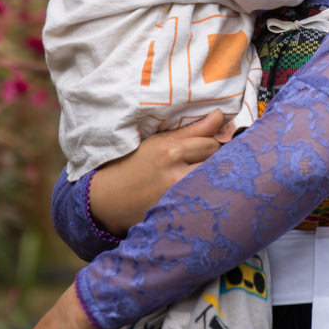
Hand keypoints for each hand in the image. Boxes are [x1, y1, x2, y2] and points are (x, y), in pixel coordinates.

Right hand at [85, 111, 228, 235]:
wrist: (109, 198)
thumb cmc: (133, 164)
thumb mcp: (158, 142)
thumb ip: (191, 130)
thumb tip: (219, 116)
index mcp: (170, 151)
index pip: (211, 141)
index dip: (211, 141)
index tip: (206, 143)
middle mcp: (176, 174)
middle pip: (217, 162)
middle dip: (214, 158)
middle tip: (201, 160)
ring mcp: (178, 197)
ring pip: (214, 180)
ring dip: (212, 176)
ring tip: (198, 175)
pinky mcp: (178, 213)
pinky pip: (205, 200)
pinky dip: (204, 193)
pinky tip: (194, 191)